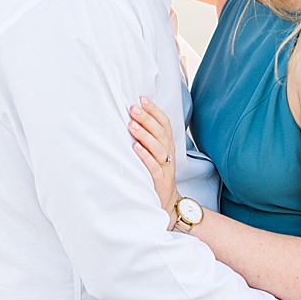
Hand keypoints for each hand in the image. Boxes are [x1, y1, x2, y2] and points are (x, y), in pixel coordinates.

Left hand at [128, 95, 176, 212]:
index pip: (164, 123)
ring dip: (145, 135)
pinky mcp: (160, 180)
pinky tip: (135, 148)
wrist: (166, 201)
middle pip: (160, 132)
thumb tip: (132, 116)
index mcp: (167, 144)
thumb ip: (148, 136)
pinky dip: (145, 156)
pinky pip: (154, 166)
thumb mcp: (155, 152)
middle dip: (147, 118)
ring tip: (132, 125)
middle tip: (133, 108)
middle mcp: (168, 152)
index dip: (154, 110)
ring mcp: (166, 166)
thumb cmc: (156, 172)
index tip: (141, 98)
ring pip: (158, 147)